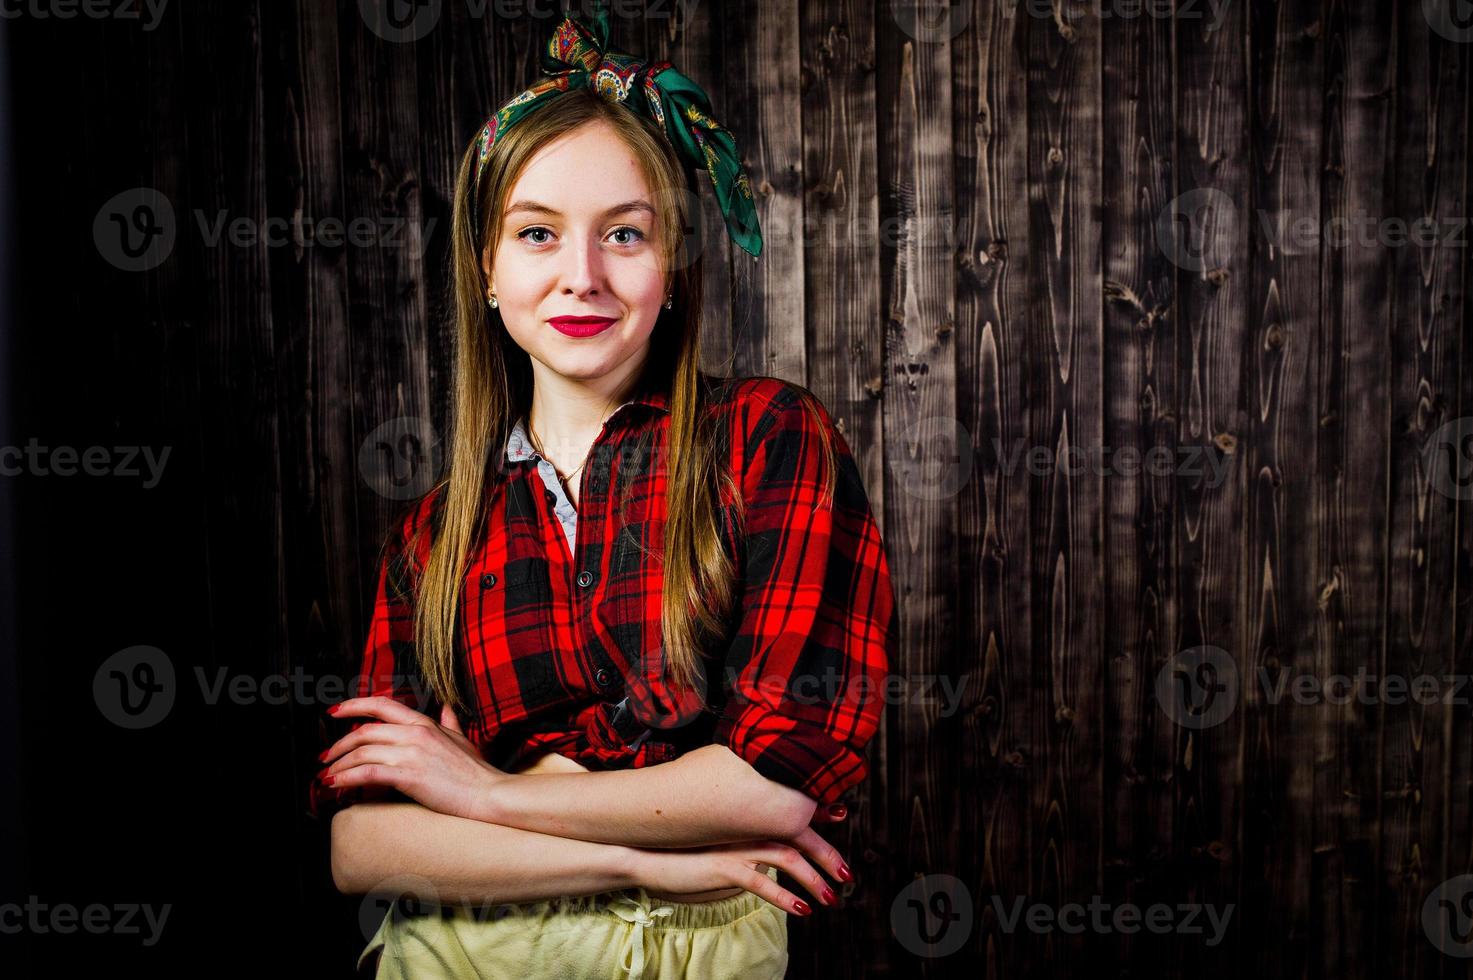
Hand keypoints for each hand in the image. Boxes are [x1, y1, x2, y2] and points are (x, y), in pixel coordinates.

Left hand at [320, 696, 508, 821]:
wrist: (489, 794)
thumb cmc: (477, 771)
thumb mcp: (463, 739)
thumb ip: (450, 721)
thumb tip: (445, 705)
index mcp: (425, 723)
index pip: (382, 705)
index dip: (354, 706)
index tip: (334, 712)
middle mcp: (415, 733)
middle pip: (365, 731)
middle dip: (339, 744)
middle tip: (325, 757)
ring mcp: (412, 754)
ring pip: (362, 752)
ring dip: (339, 764)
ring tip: (327, 776)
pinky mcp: (410, 776)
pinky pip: (368, 774)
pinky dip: (347, 778)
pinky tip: (337, 785)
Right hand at [631, 839, 842, 916]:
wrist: (647, 854)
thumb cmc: (680, 851)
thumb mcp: (715, 842)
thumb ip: (738, 839)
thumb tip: (755, 848)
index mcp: (746, 821)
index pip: (788, 817)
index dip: (817, 820)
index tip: (840, 822)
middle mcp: (746, 829)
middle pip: (798, 836)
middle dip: (827, 855)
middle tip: (848, 873)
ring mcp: (737, 848)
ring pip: (788, 858)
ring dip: (814, 879)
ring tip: (832, 897)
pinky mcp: (726, 868)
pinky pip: (763, 883)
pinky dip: (786, 896)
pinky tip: (802, 909)